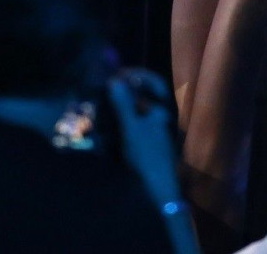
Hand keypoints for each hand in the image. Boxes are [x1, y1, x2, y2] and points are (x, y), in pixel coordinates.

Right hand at [108, 68, 180, 208]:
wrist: (157, 192)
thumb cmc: (148, 156)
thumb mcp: (133, 128)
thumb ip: (124, 104)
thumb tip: (115, 79)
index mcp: (163, 110)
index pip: (155, 84)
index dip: (139, 76)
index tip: (120, 74)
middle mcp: (161, 119)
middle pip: (143, 98)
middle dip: (126, 92)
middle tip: (107, 88)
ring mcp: (154, 134)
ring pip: (136, 113)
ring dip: (121, 108)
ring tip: (103, 104)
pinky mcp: (145, 147)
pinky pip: (132, 129)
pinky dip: (121, 124)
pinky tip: (107, 126)